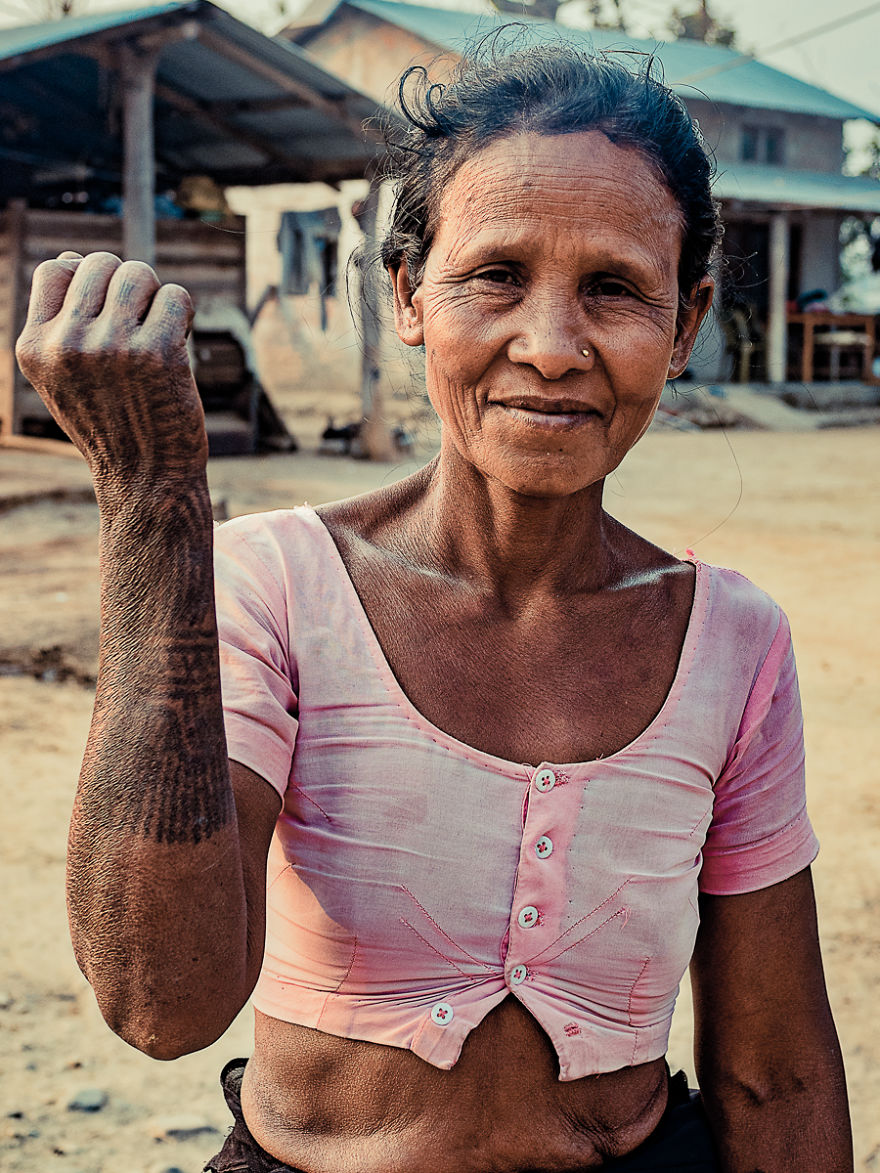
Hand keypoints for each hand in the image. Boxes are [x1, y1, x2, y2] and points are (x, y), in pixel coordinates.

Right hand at [15, 251, 206, 491]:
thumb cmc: (111, 424)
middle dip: (128, 284)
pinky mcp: (157, 353)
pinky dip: (183, 313)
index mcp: (34, 347)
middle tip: (141, 322)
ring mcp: (112, 348)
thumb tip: (73, 257)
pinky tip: (179, 340)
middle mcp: (66, 345)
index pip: (54, 269)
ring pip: (138, 273)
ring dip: (156, 295)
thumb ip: (59, 322)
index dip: (86, 276)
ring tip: (158, 329)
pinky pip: (176, 296)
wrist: (146, 480)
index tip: (108, 308)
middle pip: (100, 264)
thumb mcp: (62, 377)